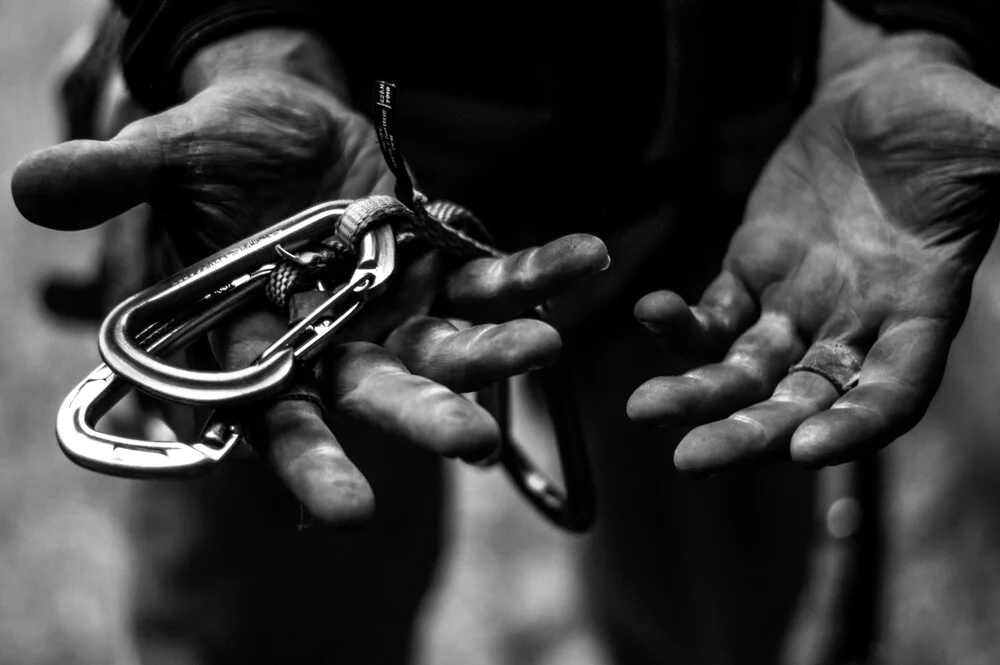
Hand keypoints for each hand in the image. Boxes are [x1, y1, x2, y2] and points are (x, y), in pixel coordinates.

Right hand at [12, 28, 608, 521]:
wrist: (287, 121)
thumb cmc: (221, 146)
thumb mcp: (171, 152)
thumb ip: (119, 176)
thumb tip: (33, 186)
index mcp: (252, 342)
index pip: (272, 419)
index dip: (306, 463)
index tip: (348, 509)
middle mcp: (327, 345)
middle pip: (374, 396)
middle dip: (422, 419)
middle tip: (474, 442)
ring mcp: (390, 312)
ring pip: (446, 350)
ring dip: (496, 353)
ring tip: (545, 344)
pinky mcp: (438, 271)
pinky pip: (493, 279)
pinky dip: (537, 272)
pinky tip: (587, 257)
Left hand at [627, 38, 999, 473]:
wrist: (879, 99)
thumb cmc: (942, 118)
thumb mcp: (987, 136)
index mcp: (919, 310)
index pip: (892, 391)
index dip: (855, 426)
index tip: (807, 452)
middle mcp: (854, 325)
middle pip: (799, 402)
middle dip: (747, 435)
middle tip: (690, 461)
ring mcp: (798, 305)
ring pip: (744, 372)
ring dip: (697, 396)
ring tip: (644, 407)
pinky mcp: (751, 275)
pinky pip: (712, 315)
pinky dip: (680, 325)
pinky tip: (650, 313)